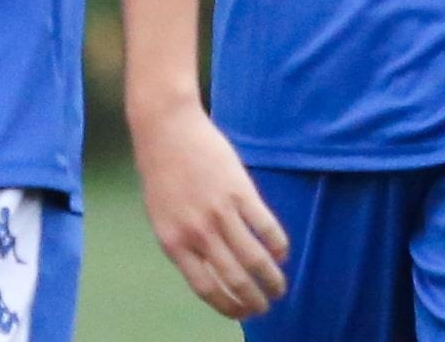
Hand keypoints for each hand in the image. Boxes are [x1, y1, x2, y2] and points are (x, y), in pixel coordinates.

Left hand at [134, 102, 289, 319]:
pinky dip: (278, 245)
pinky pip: (265, 227)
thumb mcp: (163, 218)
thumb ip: (185, 244)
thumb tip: (212, 270)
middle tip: (267, 305)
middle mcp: (198, 234)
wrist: (166, 131)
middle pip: (234, 279)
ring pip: (254, 258)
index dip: (229, 307)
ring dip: (271, 278)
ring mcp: (220, 213)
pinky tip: (282, 253)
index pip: (206, 289)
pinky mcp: (240, 191)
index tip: (244, 314)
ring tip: (279, 287)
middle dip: (254, 299)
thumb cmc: (162, 174)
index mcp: (175, 244)